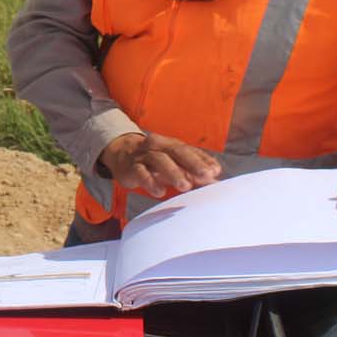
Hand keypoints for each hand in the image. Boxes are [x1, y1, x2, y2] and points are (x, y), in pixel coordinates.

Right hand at [97, 132, 220, 197]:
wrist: (121, 153)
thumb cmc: (154, 161)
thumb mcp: (173, 163)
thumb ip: (193, 172)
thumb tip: (216, 183)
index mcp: (171, 144)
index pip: (190, 150)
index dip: (203, 160)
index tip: (216, 171)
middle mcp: (158, 146)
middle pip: (177, 152)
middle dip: (193, 164)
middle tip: (206, 176)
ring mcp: (144, 156)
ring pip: (159, 160)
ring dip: (173, 173)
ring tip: (185, 186)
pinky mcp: (131, 167)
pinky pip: (141, 173)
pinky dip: (150, 181)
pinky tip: (159, 191)